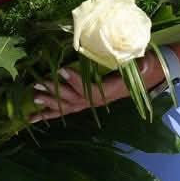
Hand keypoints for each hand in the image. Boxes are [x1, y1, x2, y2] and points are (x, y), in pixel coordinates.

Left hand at [30, 62, 145, 121]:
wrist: (146, 76)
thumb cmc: (143, 67)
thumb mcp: (144, 65)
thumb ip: (142, 65)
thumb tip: (143, 62)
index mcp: (111, 91)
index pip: (90, 90)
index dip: (75, 81)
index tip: (61, 69)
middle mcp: (99, 101)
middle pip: (74, 100)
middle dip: (56, 93)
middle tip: (39, 84)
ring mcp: (90, 103)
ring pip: (67, 107)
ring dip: (50, 104)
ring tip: (34, 98)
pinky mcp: (84, 102)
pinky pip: (65, 110)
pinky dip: (48, 114)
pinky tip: (34, 117)